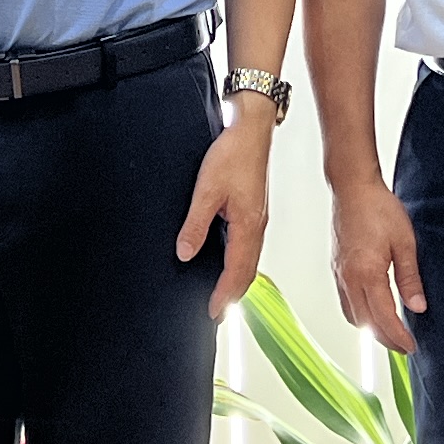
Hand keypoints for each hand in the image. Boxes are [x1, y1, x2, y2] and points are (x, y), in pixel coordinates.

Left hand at [179, 105, 275, 315]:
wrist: (251, 131)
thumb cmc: (233, 154)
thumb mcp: (206, 190)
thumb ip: (195, 225)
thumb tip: (185, 253)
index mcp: (248, 226)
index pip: (237, 272)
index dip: (224, 295)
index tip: (213, 312)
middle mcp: (257, 227)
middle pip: (248, 271)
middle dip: (233, 294)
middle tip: (217, 312)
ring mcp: (257, 219)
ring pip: (250, 260)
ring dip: (237, 280)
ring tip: (222, 294)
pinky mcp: (254, 211)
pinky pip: (249, 246)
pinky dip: (239, 262)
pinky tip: (228, 261)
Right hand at [330, 173, 427, 355]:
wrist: (353, 188)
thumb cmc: (379, 208)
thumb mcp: (405, 243)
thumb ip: (410, 278)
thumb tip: (417, 306)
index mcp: (367, 273)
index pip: (383, 318)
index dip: (398, 337)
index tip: (411, 347)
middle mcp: (349, 278)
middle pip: (365, 323)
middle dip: (385, 339)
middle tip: (404, 346)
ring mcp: (340, 274)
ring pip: (352, 315)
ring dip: (371, 329)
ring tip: (391, 332)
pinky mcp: (337, 268)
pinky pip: (346, 302)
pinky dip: (360, 314)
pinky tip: (373, 311)